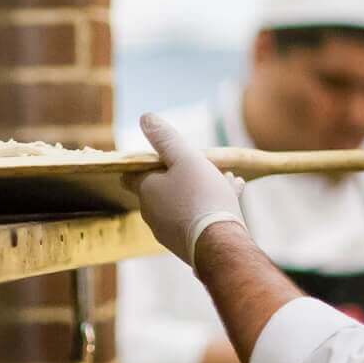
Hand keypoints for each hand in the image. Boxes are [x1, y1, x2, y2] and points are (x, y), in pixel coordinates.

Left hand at [130, 112, 246, 263]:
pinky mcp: (187, 243)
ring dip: (201, 187)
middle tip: (204, 164)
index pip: (131, 174)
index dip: (143, 162)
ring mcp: (168, 231)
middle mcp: (152, 213)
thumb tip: (145, 118)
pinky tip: (233, 192)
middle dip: (182, 173)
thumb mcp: (185, 159)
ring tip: (226, 177)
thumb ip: (165, 139)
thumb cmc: (201, 197)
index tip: (157, 155)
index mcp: (146, 191)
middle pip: (163, 187)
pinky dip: (208, 204)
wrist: (220, 244)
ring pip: (183, 201)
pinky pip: (195, 217)